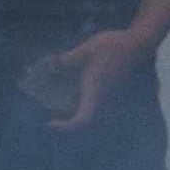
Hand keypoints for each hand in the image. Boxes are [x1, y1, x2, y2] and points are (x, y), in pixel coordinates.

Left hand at [34, 29, 150, 128]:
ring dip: (56, 94)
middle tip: (32, 90)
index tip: (50, 121)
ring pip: (74, 101)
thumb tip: (53, 65)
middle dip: (52, 106)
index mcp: (94, 91)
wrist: (136, 43)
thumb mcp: (88, 50)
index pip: (83, 119)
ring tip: (38, 78)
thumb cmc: (115, 47)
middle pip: (73, 112)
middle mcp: (96, 95)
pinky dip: (64, 85)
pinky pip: (78, 91)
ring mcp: (98, 90)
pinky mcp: (97, 84)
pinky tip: (54, 69)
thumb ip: (68, 59)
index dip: (66, 126)